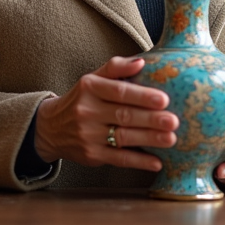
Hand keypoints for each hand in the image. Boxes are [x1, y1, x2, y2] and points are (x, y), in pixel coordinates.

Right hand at [34, 55, 178, 171]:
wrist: (51, 128)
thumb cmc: (81, 99)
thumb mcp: (92, 78)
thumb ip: (116, 67)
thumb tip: (141, 62)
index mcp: (90, 88)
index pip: (119, 91)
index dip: (142, 96)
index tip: (164, 99)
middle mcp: (87, 111)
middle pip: (124, 115)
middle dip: (150, 119)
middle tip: (173, 121)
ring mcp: (88, 135)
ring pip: (124, 137)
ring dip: (149, 139)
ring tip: (171, 139)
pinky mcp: (91, 155)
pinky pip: (119, 159)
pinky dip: (139, 161)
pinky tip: (156, 162)